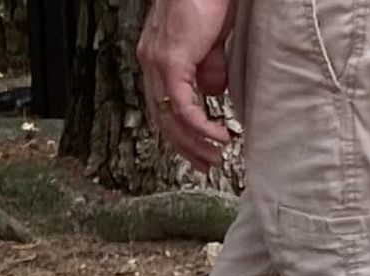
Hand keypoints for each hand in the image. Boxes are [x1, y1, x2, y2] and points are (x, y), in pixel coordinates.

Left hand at [136, 0, 235, 170]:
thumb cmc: (211, 2)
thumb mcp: (212, 42)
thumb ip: (209, 68)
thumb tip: (212, 93)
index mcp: (158, 58)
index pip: (162, 106)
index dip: (181, 135)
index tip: (202, 153)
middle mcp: (151, 61)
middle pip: (161, 118)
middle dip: (186, 148)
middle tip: (208, 165)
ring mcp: (157, 61)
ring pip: (169, 116)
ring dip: (194, 143)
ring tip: (217, 156)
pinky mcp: (171, 60)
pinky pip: (182, 105)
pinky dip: (201, 126)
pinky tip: (219, 136)